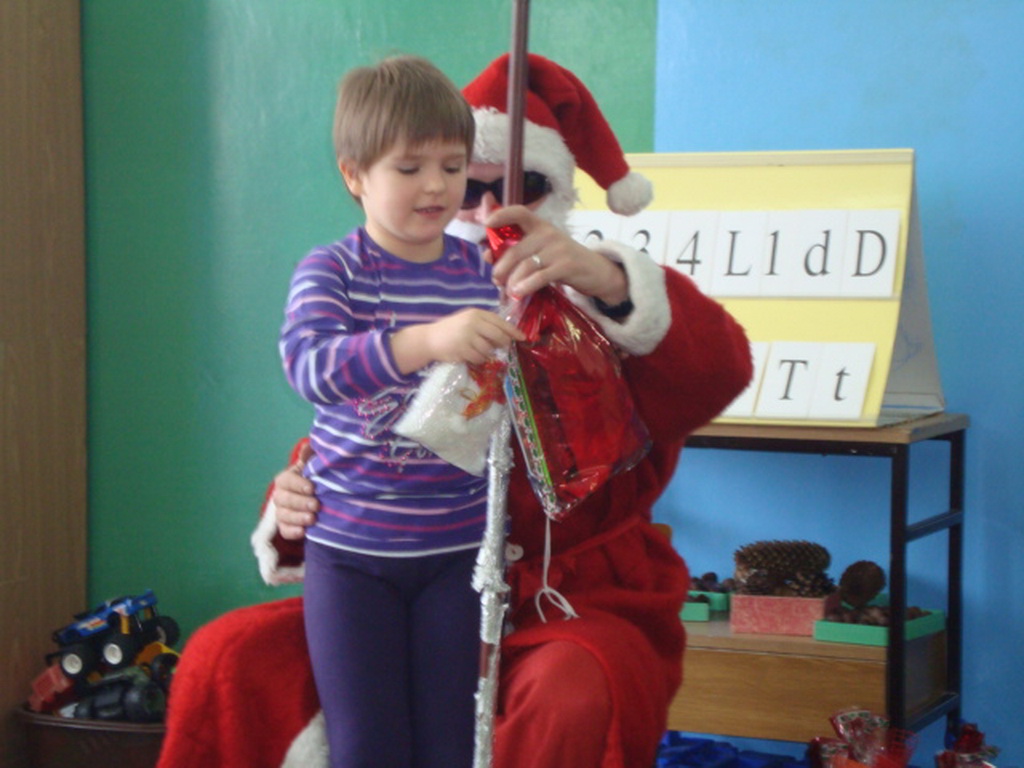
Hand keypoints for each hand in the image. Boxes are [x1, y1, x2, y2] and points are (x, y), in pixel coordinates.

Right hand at [272, 444, 317, 540]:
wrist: (320, 496)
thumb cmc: (316, 478)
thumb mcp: (314, 465)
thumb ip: (311, 455)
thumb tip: (307, 446)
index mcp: (286, 479)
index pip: (286, 480)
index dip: (298, 484)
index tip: (312, 488)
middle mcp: (280, 495)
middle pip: (284, 499)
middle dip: (300, 503)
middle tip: (316, 505)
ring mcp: (282, 512)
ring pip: (283, 516)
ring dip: (297, 518)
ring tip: (313, 519)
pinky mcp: (286, 526)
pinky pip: (285, 531)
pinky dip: (293, 532)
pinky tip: (304, 532)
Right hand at [391, 308, 525, 371]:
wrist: (429, 339)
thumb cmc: (450, 330)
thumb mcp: (467, 320)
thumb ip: (484, 324)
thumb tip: (507, 335)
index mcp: (476, 313)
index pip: (499, 321)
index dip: (513, 330)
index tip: (522, 337)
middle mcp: (473, 323)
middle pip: (498, 335)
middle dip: (504, 343)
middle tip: (504, 347)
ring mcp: (467, 336)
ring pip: (489, 349)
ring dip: (487, 353)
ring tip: (477, 350)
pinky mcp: (463, 349)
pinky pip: (479, 358)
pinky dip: (479, 359)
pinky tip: (471, 356)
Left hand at [485, 206, 628, 304]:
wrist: (596, 272)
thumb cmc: (563, 261)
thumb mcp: (541, 251)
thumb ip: (517, 251)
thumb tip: (486, 254)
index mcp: (540, 226)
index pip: (519, 212)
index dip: (501, 214)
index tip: (486, 222)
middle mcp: (548, 233)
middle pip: (515, 250)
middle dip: (500, 267)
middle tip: (496, 280)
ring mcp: (558, 248)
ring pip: (525, 265)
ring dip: (512, 281)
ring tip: (508, 290)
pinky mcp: (566, 265)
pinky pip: (540, 276)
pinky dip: (526, 286)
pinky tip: (519, 293)